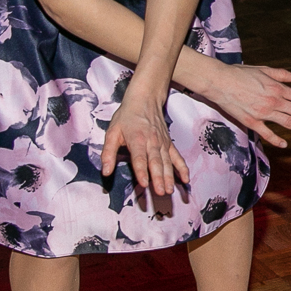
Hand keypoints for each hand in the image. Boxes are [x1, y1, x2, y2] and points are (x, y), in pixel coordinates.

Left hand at [101, 79, 188, 198]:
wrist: (145, 99)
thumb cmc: (127, 116)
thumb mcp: (112, 132)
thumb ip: (108, 153)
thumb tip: (105, 171)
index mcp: (137, 139)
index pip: (139, 158)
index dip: (142, 170)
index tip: (144, 183)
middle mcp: (152, 142)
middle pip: (156, 162)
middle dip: (159, 178)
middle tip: (160, 192)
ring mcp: (163, 143)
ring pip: (167, 162)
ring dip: (169, 177)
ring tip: (169, 190)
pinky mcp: (169, 144)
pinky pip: (177, 157)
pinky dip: (182, 168)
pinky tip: (185, 179)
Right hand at [193, 62, 290, 147]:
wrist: (219, 82)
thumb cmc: (240, 73)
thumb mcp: (264, 69)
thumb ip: (282, 74)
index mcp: (277, 88)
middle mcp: (274, 101)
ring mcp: (263, 113)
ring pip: (288, 123)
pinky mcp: (252, 122)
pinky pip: (268, 133)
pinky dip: (277, 140)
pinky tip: (285, 144)